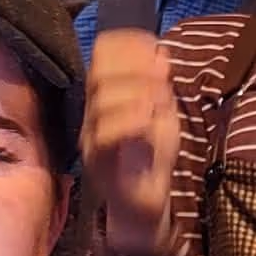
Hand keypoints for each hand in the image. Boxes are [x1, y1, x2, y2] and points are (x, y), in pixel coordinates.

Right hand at [81, 29, 179, 255]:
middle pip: (98, 79)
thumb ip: (158, 87)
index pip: (100, 62)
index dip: (123, 47)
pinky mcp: (103, 167)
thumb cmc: (150, 161)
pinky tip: (149, 117)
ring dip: (135, 93)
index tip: (154, 45)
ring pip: (101, 104)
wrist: (144, 210)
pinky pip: (107, 138)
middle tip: (163, 72)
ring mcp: (94, 143)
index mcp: (104, 103)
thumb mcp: (161, 117)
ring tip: (161, 98)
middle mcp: (92, 119)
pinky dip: (130, 121)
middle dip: (133, 68)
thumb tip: (162, 52)